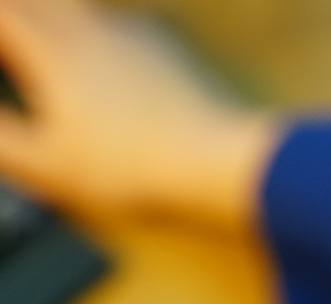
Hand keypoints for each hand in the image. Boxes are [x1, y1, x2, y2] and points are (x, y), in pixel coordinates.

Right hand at [0, 0, 281, 229]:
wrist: (215, 160)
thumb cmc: (130, 167)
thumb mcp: (46, 165)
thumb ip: (2, 140)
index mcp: (52, 50)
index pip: (6, 14)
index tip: (0, 50)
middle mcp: (88, 28)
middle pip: (36, 3)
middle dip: (17, 17)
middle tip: (14, 42)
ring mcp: (130, 33)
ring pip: (75, 7)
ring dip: (52, 18)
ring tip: (43, 40)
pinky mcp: (165, 47)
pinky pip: (116, 24)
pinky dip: (94, 31)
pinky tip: (99, 52)